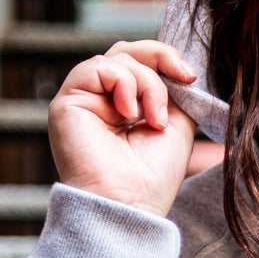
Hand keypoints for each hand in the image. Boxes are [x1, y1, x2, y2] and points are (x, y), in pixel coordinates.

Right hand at [47, 40, 210, 216]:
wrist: (130, 206)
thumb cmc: (153, 177)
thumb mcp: (176, 124)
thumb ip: (173, 92)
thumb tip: (180, 66)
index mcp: (124, 106)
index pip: (141, 62)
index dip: (167, 58)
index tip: (191, 77)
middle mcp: (100, 100)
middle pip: (127, 51)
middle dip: (161, 58)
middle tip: (185, 79)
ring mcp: (82, 100)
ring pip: (118, 59)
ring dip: (147, 83)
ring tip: (154, 120)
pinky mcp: (66, 102)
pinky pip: (98, 67)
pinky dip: (123, 84)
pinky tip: (130, 114)